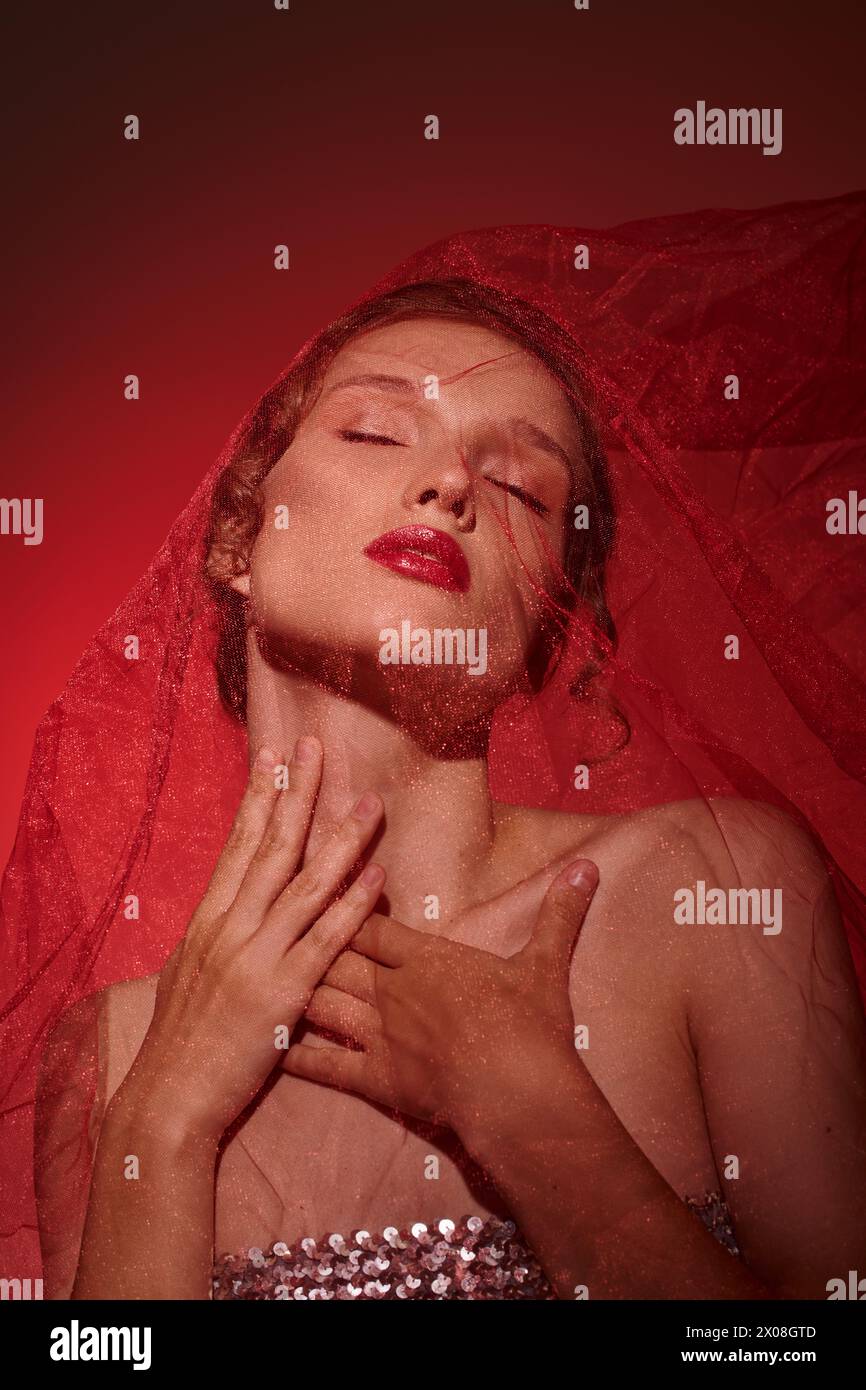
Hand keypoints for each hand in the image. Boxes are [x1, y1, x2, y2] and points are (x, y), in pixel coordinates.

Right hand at [111, 736, 386, 1142]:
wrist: (168, 1099)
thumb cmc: (179, 1041)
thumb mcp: (188, 973)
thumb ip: (217, 936)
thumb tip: (233, 907)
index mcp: (206, 920)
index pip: (238, 844)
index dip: (260, 796)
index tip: (275, 754)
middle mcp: (230, 928)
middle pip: (272, 846)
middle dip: (297, 792)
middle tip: (317, 745)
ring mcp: (256, 958)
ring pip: (307, 884)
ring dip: (342, 838)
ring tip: (370, 802)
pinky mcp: (283, 993)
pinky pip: (327, 939)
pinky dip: (354, 903)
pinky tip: (378, 874)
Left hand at [281, 857, 598, 1135]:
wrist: (519, 1097)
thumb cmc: (532, 1030)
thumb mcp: (547, 965)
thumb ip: (559, 913)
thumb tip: (588, 868)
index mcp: (427, 958)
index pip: (370, 923)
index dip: (340, 900)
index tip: (314, 880)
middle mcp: (393, 990)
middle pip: (331, 952)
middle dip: (300, 934)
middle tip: (266, 916)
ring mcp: (378, 1034)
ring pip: (319, 999)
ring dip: (287, 984)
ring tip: (253, 970)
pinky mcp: (374, 1079)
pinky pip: (323, 1064)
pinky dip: (292, 1051)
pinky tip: (264, 1041)